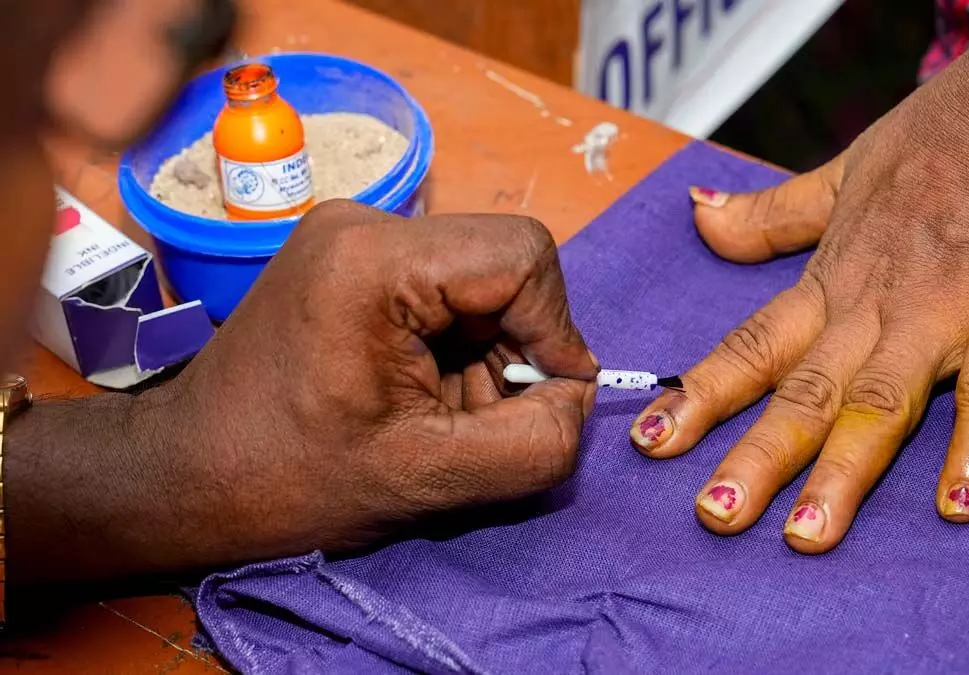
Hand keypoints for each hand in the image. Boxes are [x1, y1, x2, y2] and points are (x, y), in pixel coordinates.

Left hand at [8, 201, 597, 580]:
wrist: (189, 474)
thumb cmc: (291, 481)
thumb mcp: (432, 479)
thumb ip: (536, 441)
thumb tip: (578, 393)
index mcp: (374, 263)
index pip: (522, 257)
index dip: (552, 331)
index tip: (535, 400)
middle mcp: (363, 223)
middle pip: (504, 261)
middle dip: (514, 346)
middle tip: (474, 414)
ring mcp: (352, 231)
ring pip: (480, 274)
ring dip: (486, 349)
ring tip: (438, 409)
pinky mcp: (350, 253)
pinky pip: (446, 283)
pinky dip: (456, 341)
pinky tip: (419, 388)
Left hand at [627, 25, 968, 551]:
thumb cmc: (942, 137)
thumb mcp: (842, 172)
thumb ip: (771, 214)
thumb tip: (697, 214)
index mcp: (831, 281)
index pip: (750, 347)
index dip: (699, 397)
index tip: (650, 443)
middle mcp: (872, 308)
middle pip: (803, 392)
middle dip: (756, 455)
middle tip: (714, 515)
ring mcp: (939, 315)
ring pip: (878, 404)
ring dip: (842, 471)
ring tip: (807, 534)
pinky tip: (957, 507)